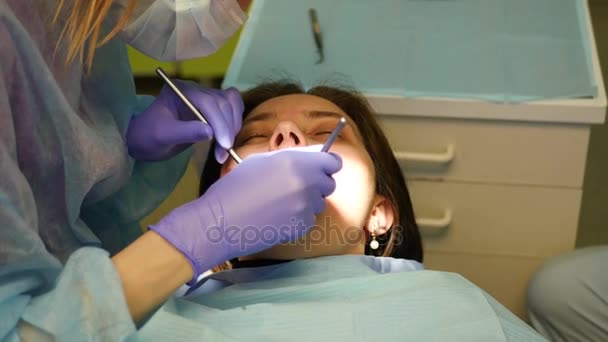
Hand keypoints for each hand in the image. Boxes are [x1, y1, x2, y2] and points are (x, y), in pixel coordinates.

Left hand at [126, 81, 242, 161]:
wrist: (145, 139)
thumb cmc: (148, 136)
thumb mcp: (163, 136)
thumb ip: (186, 132)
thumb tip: (210, 132)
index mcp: (181, 91)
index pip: (208, 102)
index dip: (219, 123)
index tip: (224, 145)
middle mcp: (196, 90)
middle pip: (223, 102)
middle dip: (227, 128)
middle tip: (223, 153)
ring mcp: (206, 97)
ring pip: (232, 103)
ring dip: (233, 126)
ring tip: (224, 150)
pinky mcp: (213, 107)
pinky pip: (233, 107)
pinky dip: (234, 122)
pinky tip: (227, 139)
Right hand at [149, 148, 341, 281]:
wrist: (221, 221)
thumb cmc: (235, 187)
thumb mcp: (260, 161)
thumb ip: (289, 158)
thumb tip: (309, 158)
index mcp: (297, 162)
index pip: (333, 162)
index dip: (327, 164)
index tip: (320, 167)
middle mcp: (307, 183)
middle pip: (329, 183)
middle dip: (317, 184)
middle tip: (296, 186)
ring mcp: (306, 207)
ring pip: (318, 203)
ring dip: (307, 201)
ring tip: (280, 202)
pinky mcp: (301, 227)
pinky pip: (308, 219)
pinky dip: (298, 218)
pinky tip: (277, 216)